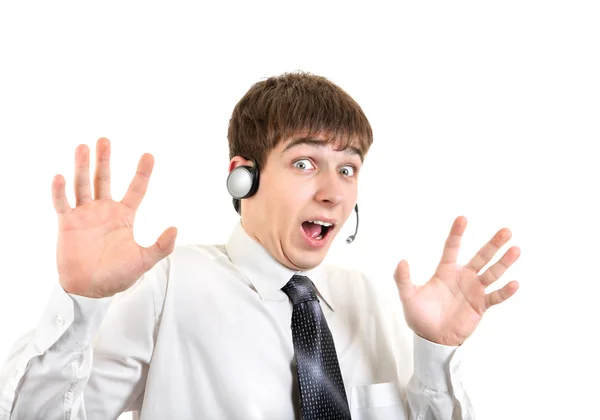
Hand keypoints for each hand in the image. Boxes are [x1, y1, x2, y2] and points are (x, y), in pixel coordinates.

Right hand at [52, 137, 176, 298]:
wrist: (91, 289)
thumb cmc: (117, 276)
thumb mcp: (144, 261)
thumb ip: (161, 246)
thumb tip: (175, 229)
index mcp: (124, 216)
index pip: (136, 189)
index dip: (142, 172)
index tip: (149, 155)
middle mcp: (104, 210)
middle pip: (104, 179)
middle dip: (104, 160)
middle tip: (104, 140)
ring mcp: (85, 215)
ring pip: (83, 185)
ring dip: (82, 167)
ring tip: (83, 147)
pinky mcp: (67, 224)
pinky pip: (62, 203)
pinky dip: (60, 191)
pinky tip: (60, 176)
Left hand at [393, 216, 519, 345]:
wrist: (432, 339)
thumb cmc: (419, 316)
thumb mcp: (408, 297)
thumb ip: (403, 280)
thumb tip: (401, 262)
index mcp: (445, 270)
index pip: (452, 247)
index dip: (457, 233)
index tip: (463, 218)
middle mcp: (463, 276)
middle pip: (481, 256)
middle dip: (493, 244)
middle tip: (506, 230)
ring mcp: (474, 290)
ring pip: (492, 273)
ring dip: (504, 262)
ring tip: (516, 249)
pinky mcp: (481, 306)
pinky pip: (495, 297)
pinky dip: (505, 292)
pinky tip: (514, 283)